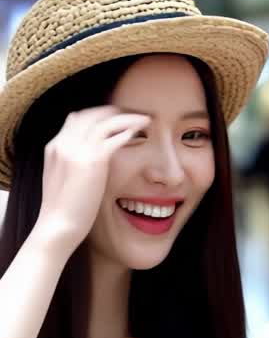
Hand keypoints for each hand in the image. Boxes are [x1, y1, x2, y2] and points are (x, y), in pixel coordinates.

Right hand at [36, 105, 148, 250]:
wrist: (58, 226)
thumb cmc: (64, 211)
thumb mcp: (63, 181)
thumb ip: (72, 164)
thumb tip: (87, 158)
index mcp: (55, 147)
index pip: (77, 118)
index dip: (98, 115)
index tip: (116, 118)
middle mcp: (64, 143)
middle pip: (91, 114)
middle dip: (114, 111)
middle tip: (134, 114)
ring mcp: (76, 150)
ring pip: (105, 122)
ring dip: (127, 118)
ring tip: (145, 119)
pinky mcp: (92, 161)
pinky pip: (113, 138)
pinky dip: (128, 131)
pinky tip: (140, 133)